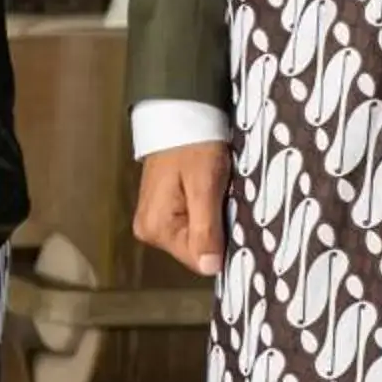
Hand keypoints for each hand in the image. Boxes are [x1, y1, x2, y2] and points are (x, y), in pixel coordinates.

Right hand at [132, 142, 226, 276]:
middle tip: (224, 196)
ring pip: (196, 234)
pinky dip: (205, 209)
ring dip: (213, 217)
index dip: (221, 241)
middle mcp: (150, 229)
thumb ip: (206, 229)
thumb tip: (211, 269)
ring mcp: (155, 219)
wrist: (180, 112)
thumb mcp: (205, 186)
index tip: (231, 214)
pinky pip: (191, 220)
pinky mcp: (163, 208)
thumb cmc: (193, 144)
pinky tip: (210, 189)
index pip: (198, 259)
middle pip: (196, 248)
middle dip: (217, 226)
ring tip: (216, 189)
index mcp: (156, 228)